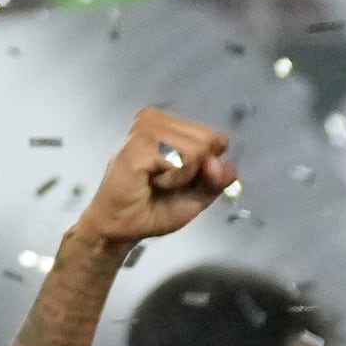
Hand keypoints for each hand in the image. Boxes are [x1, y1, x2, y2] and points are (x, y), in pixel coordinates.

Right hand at [73, 108, 234, 247]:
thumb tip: (221, 163)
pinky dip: (171, 180)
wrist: (124, 226)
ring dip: (181, 176)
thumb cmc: (156, 207)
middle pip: (209, 141)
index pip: (215, 138)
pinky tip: (150, 181)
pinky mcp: (140, 142)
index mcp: (170, 125)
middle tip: (165, 181)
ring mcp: (147, 127)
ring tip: (156, 181)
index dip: (206, 166)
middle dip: (194, 171)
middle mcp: (157, 118)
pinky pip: (180, 161)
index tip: (179, 178)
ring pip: (197, 150)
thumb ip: (218, 179)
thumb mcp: (199, 194)